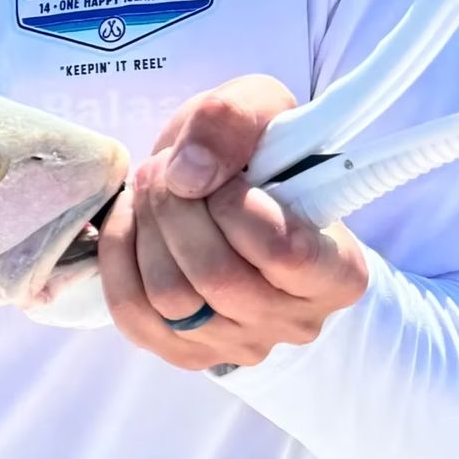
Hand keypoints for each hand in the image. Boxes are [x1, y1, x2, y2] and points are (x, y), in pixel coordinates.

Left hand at [98, 75, 368, 371]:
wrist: (221, 190)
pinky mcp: (184, 352)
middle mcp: (296, 321)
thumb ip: (233, 120)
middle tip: (167, 171)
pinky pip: (133, 315)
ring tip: (152, 191)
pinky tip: (132, 223)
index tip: (224, 174)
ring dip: (146, 230)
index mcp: (339, 271)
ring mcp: (239, 345)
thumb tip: (188, 176)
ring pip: (171, 299)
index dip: (236, 205)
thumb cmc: (251, 153)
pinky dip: (119, 259)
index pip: (285, 253)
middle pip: (216, 278)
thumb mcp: (256, 106)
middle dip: (175, 210)